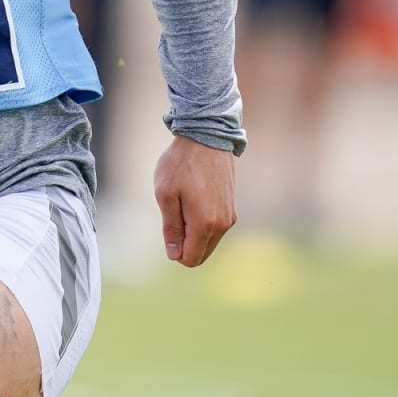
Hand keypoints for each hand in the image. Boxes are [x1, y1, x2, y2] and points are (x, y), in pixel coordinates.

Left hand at [153, 135, 236, 266]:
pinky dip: (202, 222)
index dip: (174, 250)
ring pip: (209, 241)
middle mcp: (222, 225)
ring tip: (183, 202)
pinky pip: (215, 227)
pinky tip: (193, 197)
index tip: (168, 225)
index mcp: (205, 224)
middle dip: (184, 242)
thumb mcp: (166, 194)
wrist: (207, 138)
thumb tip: (174, 254)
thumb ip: (171, 227)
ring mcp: (230, 216)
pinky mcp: (232, 207)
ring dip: (193, 230)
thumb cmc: (181, 164)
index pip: (190, 258)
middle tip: (173, 213)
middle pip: (201, 253)